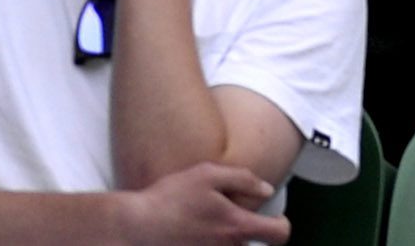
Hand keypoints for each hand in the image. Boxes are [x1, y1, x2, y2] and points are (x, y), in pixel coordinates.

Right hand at [113, 161, 287, 245]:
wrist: (134, 228)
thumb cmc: (170, 199)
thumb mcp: (207, 175)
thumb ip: (244, 179)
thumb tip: (267, 190)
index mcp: (236, 227)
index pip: (279, 235)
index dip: (281, 225)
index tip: (274, 218)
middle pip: (251, 241)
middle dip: (243, 228)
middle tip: (222, 213)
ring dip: (222, 237)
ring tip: (199, 221)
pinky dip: (206, 243)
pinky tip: (191, 233)